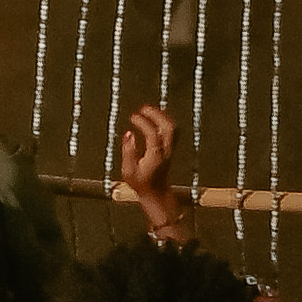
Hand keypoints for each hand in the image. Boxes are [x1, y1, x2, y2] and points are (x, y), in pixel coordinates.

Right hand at [111, 97, 189, 228]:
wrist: (156, 194)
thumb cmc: (142, 184)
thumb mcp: (129, 171)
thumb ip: (128, 152)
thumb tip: (129, 134)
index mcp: (156, 156)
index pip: (153, 133)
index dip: (143, 122)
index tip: (133, 117)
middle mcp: (166, 151)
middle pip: (168, 127)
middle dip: (157, 114)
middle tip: (144, 108)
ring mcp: (170, 150)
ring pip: (173, 128)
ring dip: (162, 116)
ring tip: (149, 110)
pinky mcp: (171, 149)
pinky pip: (172, 131)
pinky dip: (164, 121)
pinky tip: (155, 118)